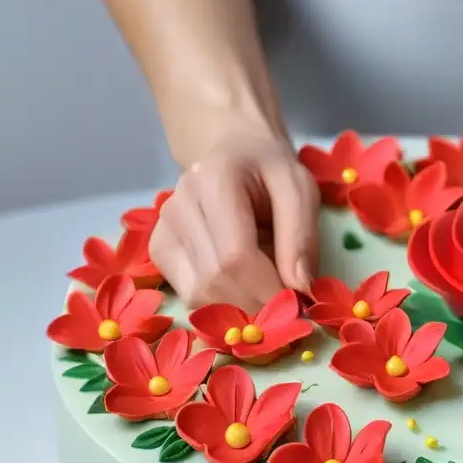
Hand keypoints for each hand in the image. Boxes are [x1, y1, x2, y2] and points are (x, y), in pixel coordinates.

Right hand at [149, 133, 319, 311]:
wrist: (233, 153)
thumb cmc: (270, 172)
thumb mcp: (299, 189)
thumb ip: (303, 236)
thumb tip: (301, 289)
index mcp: (214, 181)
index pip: (235, 257)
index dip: (268, 290)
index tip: (299, 305)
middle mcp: (178, 206)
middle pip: (214, 281)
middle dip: (257, 305)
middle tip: (288, 309)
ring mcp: (162, 230)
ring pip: (198, 295)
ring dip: (240, 308)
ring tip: (267, 294)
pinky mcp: (160, 251)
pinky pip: (189, 295)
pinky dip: (221, 304)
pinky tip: (243, 290)